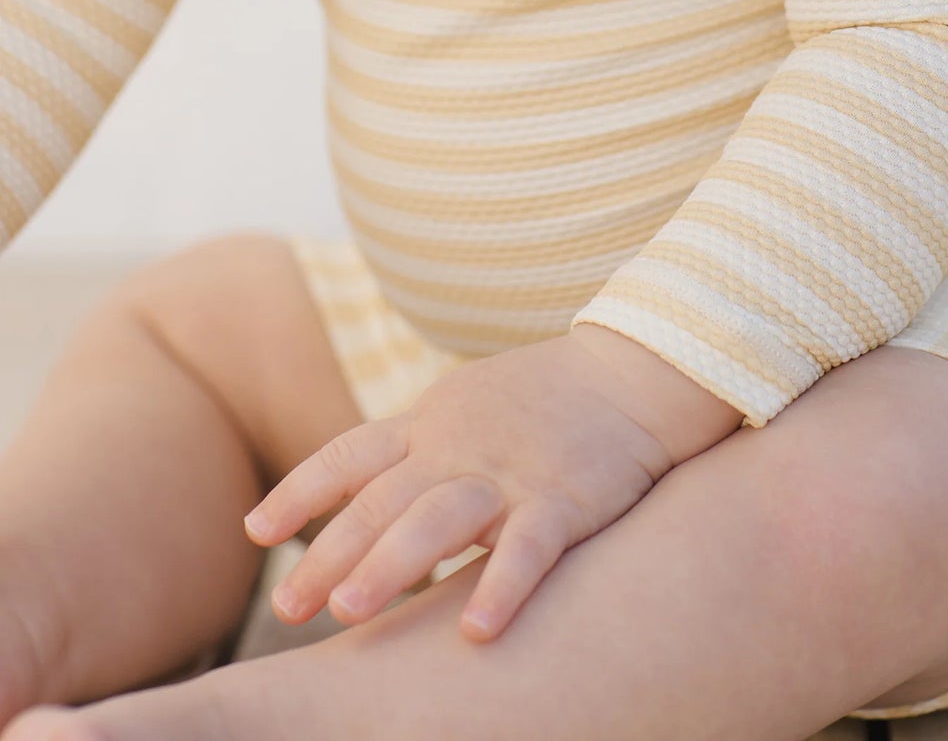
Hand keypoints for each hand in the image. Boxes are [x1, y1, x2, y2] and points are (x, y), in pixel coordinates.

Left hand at [242, 332, 685, 642]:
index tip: (258, 533)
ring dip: (392, 562)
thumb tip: (356, 506)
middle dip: (332, 552)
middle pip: (383, 497)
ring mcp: (513, 472)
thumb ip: (413, 451)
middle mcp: (461, 447)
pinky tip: (474, 631)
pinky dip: (501, 585)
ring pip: (441, 516)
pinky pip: (530, 545)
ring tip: (348, 613)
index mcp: (432, 423)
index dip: (301, 492)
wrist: (634, 370)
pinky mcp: (567, 499)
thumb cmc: (545, 399)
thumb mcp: (465, 408)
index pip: (351, 454)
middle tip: (289, 607)